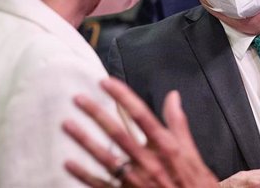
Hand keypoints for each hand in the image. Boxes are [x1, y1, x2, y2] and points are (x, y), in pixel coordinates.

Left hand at [63, 78, 218, 187]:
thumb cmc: (193, 184)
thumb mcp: (191, 152)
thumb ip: (178, 123)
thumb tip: (173, 96)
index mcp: (165, 146)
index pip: (141, 115)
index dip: (123, 97)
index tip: (106, 82)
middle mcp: (149, 161)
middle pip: (118, 133)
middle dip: (96, 114)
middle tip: (78, 99)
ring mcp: (136, 180)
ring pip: (105, 157)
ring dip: (84, 140)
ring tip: (67, 124)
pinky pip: (101, 184)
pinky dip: (84, 174)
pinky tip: (69, 163)